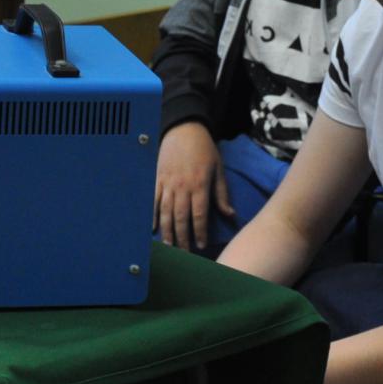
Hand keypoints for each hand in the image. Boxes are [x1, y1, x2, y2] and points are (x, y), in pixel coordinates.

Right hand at [154, 122, 232, 250]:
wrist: (184, 129)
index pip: (199, 214)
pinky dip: (152, 215)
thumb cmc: (204, 149)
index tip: (200, 245)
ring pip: (165, 212)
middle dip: (182, 237)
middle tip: (183, 254)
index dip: (199, 232)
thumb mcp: (218, 169)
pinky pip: (153, 200)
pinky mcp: (157, 179)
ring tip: (168, 246)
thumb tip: (230, 214)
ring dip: (167, 231)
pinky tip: (152, 228)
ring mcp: (167, 183)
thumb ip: (221, 193)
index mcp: (199, 185)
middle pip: (180, 217)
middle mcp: (182, 187)